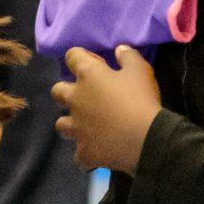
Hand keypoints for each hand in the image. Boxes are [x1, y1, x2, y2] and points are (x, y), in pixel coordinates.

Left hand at [52, 46, 159, 172]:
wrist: (146, 139)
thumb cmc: (142, 99)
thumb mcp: (141, 70)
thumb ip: (128, 56)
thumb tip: (119, 49)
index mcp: (88, 76)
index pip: (72, 56)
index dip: (82, 57)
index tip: (97, 63)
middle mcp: (75, 100)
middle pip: (57, 91)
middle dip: (66, 91)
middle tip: (86, 96)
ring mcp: (76, 128)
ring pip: (61, 124)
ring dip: (72, 123)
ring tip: (88, 125)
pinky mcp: (84, 151)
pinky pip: (79, 154)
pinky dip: (86, 151)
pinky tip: (98, 150)